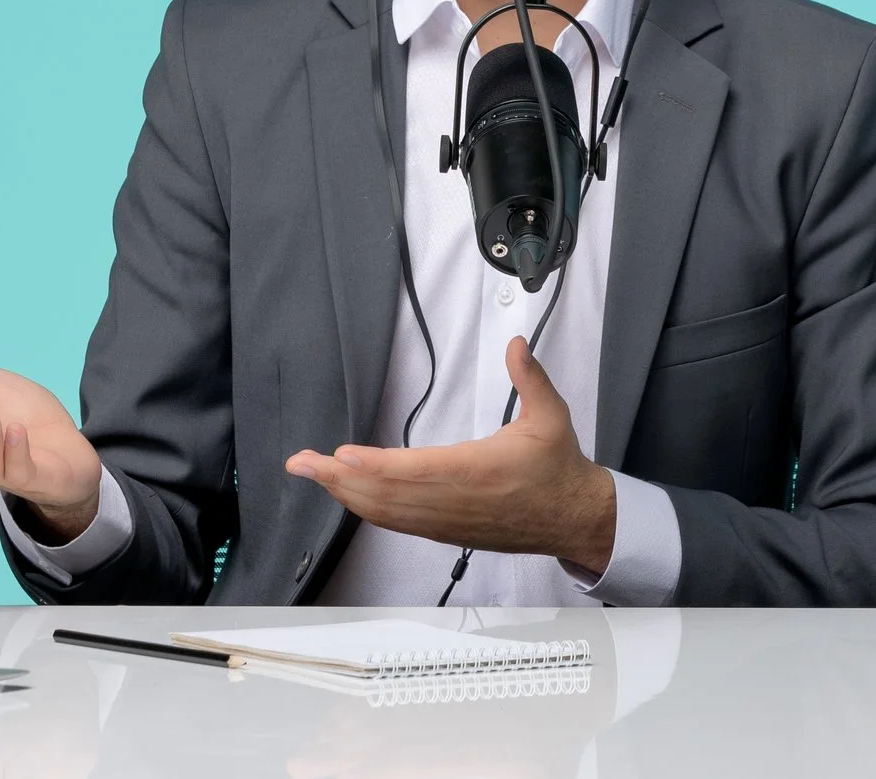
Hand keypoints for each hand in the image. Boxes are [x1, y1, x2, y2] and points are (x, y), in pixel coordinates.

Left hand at [285, 337, 615, 572]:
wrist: (574, 518)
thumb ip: (530, 377)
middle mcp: (455, 502)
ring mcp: (448, 522)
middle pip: (386, 496)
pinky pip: (398, 524)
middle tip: (302, 463)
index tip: (341, 454)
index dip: (374, 466)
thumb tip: (515, 343)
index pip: (415, 471)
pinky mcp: (447, 532)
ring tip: (315, 475)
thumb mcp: (550, 415)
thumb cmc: (558, 468)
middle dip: (339, 479)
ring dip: (346, 494)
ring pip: (387, 513)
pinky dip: (368, 509)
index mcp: (477, 471)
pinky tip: (349, 495)